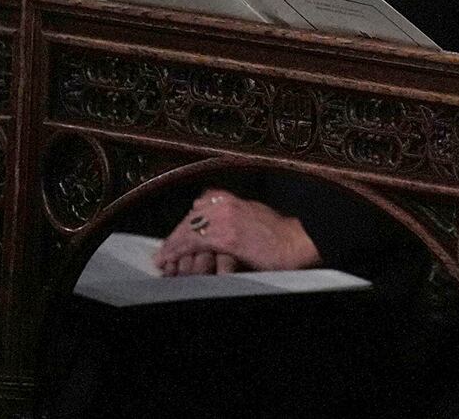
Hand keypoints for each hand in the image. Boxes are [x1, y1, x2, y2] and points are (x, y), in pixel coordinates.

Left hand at [152, 188, 320, 274]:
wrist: (296, 242)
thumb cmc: (280, 234)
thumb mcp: (253, 215)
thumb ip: (232, 215)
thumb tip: (215, 225)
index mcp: (230, 198)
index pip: (196, 209)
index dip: (183, 225)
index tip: (174, 238)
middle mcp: (224, 204)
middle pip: (188, 220)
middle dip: (174, 237)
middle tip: (162, 253)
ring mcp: (224, 219)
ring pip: (187, 231)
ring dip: (172, 247)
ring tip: (162, 260)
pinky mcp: (226, 237)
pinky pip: (193, 244)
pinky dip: (178, 252)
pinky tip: (169, 260)